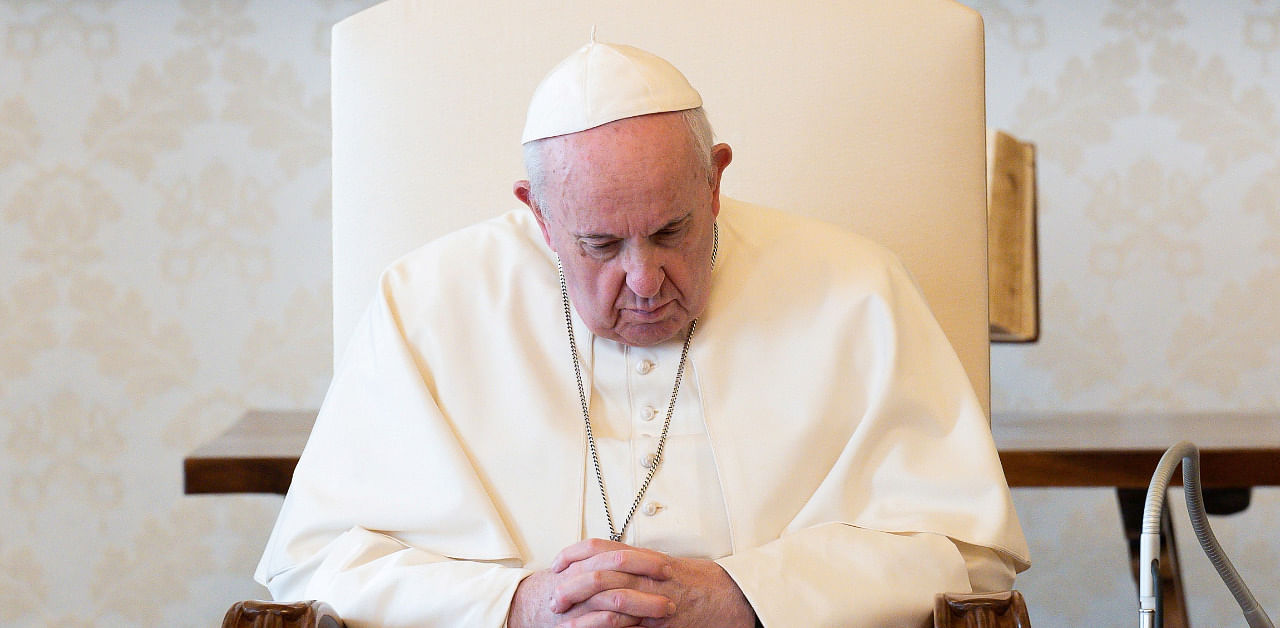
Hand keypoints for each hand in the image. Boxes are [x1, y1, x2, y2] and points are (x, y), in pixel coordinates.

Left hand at [515, 538, 755, 627]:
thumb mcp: (668, 566)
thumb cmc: (702, 582)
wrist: (733, 597)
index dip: (574, 554)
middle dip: (571, 585)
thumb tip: (613, 565)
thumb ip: (641, 566)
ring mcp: (654, 600)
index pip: (601, 548)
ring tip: (564, 624)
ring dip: (583, 613)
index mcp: (645, 558)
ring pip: (610, 601)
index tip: (557, 563)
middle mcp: (647, 575)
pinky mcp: (660, 624)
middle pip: (599, 574)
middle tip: (555, 598)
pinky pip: (628, 627)